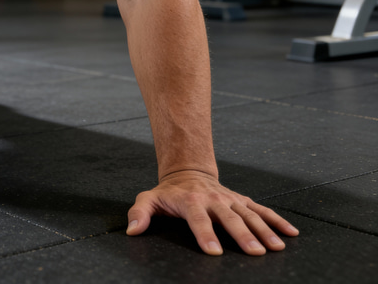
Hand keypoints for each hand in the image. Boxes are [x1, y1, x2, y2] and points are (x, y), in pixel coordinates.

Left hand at [126, 170, 298, 255]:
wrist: (187, 172)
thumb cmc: (168, 192)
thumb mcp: (149, 198)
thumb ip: (139, 213)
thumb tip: (132, 231)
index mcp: (190, 201)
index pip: (197, 219)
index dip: (205, 234)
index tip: (214, 251)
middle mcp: (213, 199)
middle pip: (228, 218)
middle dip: (242, 235)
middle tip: (255, 252)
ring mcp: (230, 199)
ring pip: (249, 214)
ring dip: (264, 230)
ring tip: (277, 247)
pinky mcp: (241, 200)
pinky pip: (262, 210)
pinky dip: (277, 220)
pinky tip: (291, 233)